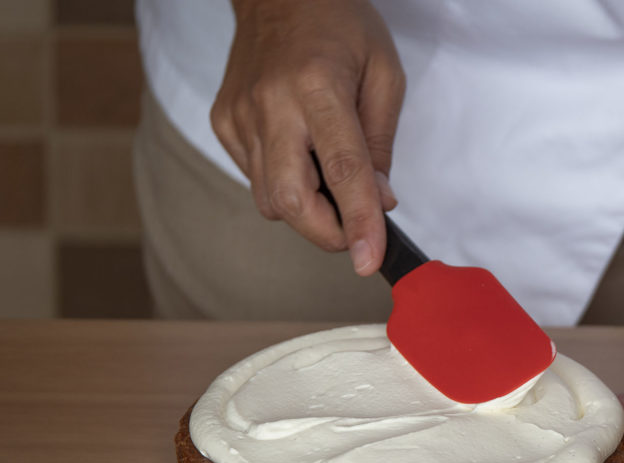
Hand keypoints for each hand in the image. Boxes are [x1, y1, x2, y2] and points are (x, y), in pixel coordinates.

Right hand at [211, 0, 404, 273]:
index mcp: (317, 86)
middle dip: (326, 233)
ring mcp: (239, 115)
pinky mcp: (223, 122)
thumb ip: (380, 143)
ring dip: (308, 209)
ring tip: (329, 178)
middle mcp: (271, 104)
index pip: (342, 172)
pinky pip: (255, 179)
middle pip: (291, 200)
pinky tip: (300, 153)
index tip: (369, 261)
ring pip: (270, 199)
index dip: (358, 223)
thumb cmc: (340, 25)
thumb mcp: (384, 73)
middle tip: (354, 232)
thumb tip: (379, 202)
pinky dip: (284, 184)